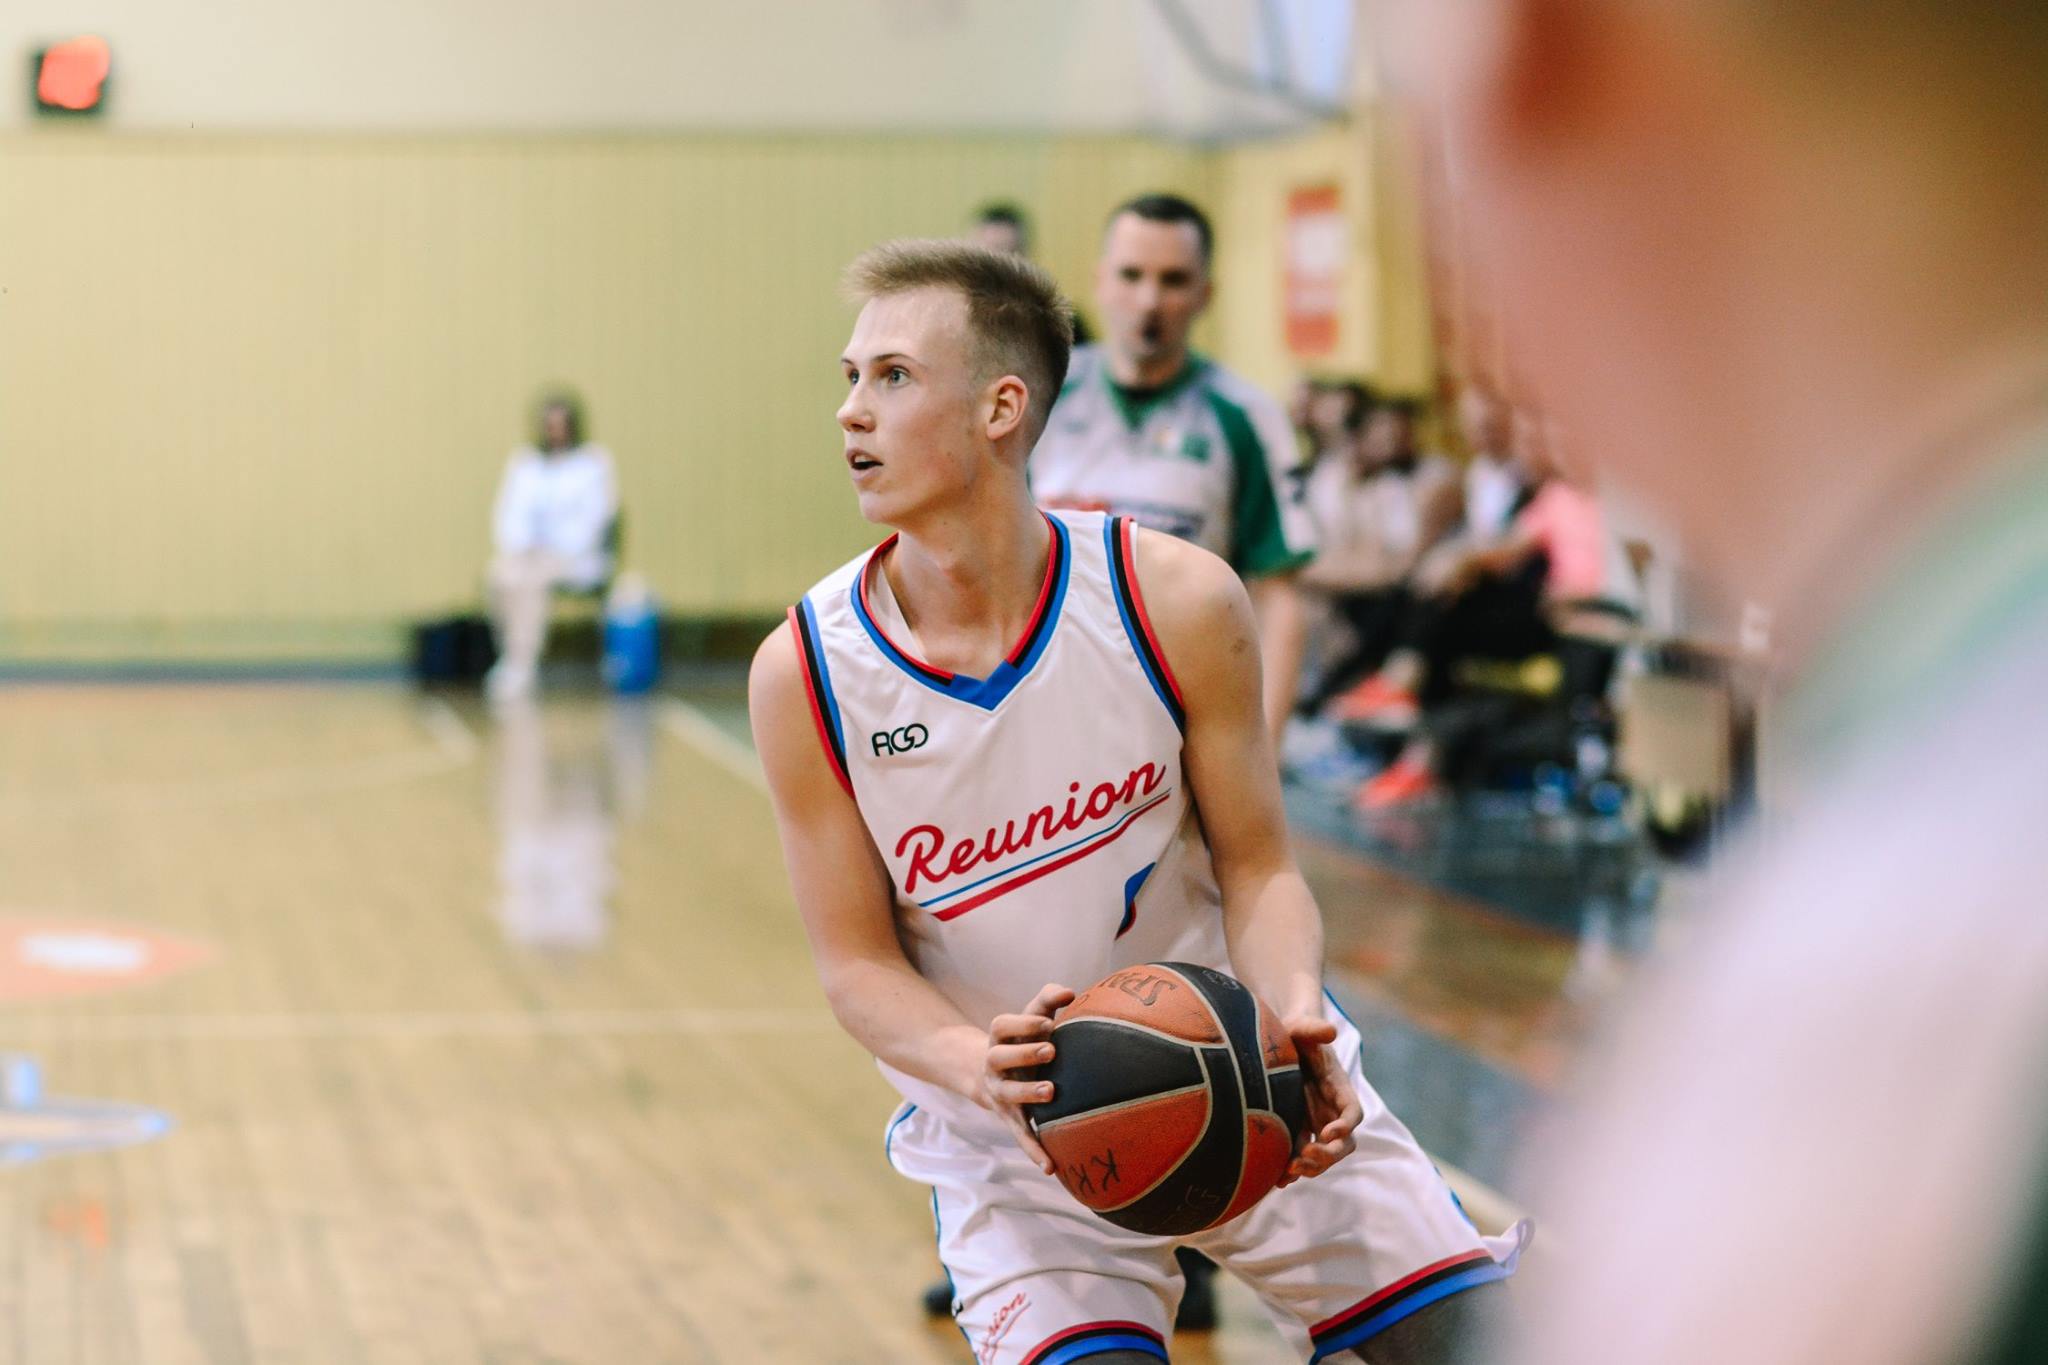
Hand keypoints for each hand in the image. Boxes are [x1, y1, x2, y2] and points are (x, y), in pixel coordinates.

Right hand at [978, 982, 1074, 1174]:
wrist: (992, 1073)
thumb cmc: (1024, 1038)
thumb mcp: (1031, 1017)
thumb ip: (1048, 1000)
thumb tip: (1071, 992)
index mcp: (999, 1038)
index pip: (1002, 1025)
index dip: (1023, 1022)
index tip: (1049, 1022)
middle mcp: (994, 1064)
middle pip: (999, 1057)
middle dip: (1024, 1054)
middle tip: (1051, 1050)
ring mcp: (1001, 1093)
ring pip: (1009, 1095)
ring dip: (1027, 1093)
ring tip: (1051, 1092)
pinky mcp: (1011, 1118)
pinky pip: (1020, 1135)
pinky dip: (1034, 1150)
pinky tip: (1051, 1167)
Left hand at [1278, 1016, 1360, 1185]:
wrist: (1280, 1042)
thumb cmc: (1295, 1031)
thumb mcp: (1301, 1027)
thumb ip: (1313, 1028)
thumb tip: (1331, 1030)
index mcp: (1338, 1087)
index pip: (1353, 1111)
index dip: (1346, 1125)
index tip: (1328, 1132)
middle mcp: (1331, 1110)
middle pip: (1343, 1142)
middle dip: (1329, 1154)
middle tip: (1306, 1155)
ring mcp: (1315, 1123)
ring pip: (1323, 1155)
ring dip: (1311, 1167)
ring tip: (1289, 1171)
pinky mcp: (1297, 1130)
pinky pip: (1300, 1156)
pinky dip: (1292, 1170)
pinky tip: (1277, 1179)